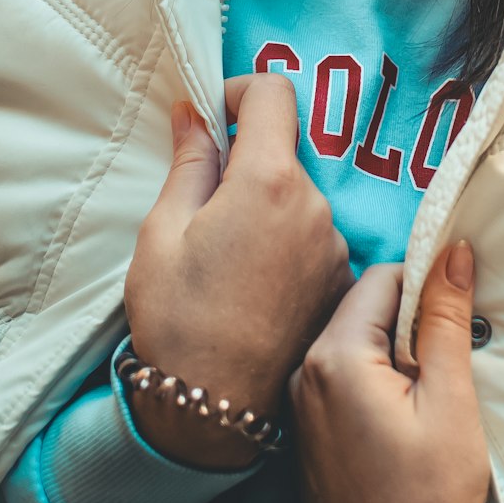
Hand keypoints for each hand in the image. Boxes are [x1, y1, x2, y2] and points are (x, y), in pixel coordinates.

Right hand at [124, 72, 353, 469]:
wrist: (215, 411)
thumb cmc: (178, 319)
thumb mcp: (163, 233)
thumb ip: (190, 162)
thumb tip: (196, 113)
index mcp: (269, 181)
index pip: (274, 94)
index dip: (240, 92)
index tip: (215, 114)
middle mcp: (315, 206)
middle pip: (284, 152)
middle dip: (247, 163)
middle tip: (206, 208)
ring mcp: (334, 245)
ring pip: (297, 199)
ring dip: (267, 209)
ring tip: (227, 261)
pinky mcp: (340, 281)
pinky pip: (311, 239)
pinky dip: (284, 245)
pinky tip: (252, 287)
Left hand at [289, 242, 491, 502]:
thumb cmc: (432, 501)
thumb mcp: (451, 401)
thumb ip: (445, 319)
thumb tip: (452, 251)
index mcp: (335, 357)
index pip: (383, 277)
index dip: (427, 287)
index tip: (456, 316)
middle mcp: (304, 374)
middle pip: (364, 308)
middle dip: (408, 322)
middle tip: (444, 365)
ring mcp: (299, 407)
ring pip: (354, 342)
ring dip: (392, 354)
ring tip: (426, 398)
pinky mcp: (306, 435)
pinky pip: (341, 380)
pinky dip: (374, 383)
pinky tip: (402, 422)